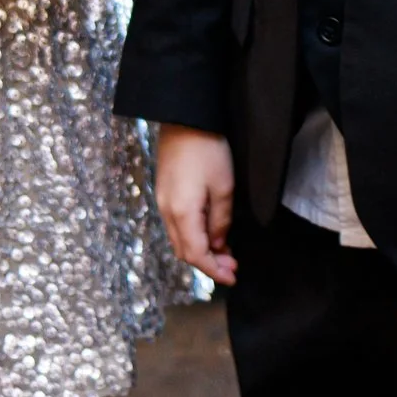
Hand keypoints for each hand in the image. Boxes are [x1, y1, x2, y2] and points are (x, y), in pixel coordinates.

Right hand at [155, 125, 237, 286]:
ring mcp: (163, 201)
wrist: (185, 118)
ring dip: (201, 250)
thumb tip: (219, 243)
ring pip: (180, 239)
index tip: (232, 277)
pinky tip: (210, 233)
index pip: (195, 255)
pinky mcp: (164, 192)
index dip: (214, 270)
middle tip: (233, 266)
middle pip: (184, 251)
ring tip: (225, 252)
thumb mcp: (224, 187)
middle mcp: (166, 211)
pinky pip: (177, 225)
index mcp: (181, 213)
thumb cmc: (208, 150)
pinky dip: (193, 236)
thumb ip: (221, 220)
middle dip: (208, 263)